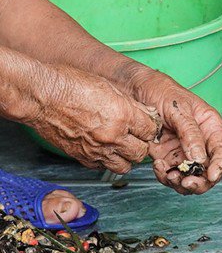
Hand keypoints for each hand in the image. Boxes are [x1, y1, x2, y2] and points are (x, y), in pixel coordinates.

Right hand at [23, 61, 159, 172]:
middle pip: (141, 153)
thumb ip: (131, 105)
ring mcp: (95, 149)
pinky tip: (103, 150)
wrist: (41, 95)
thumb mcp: (110, 87)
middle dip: (141, 145)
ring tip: (122, 147)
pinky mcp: (80, 156)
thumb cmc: (71, 85)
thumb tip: (147, 114)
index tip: (145, 125)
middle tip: (136, 137)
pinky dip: (105, 161)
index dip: (149, 128)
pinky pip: (101, 167)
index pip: (150, 132)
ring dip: (126, 157)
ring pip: (124, 166)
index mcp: (123, 116)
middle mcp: (112, 136)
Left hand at [125, 69, 221, 194]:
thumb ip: (190, 133)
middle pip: (208, 168)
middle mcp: (199, 141)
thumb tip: (199, 157)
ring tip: (168, 175)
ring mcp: (182, 150)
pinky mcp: (166, 157)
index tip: (212, 176)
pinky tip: (157, 166)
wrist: (134, 90)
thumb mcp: (178, 109)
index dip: (220, 165)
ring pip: (189, 176)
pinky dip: (164, 176)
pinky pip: (170, 174)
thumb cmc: (161, 91)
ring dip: (180, 181)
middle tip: (187, 182)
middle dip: (200, 180)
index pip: (221, 149)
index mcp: (209, 126)